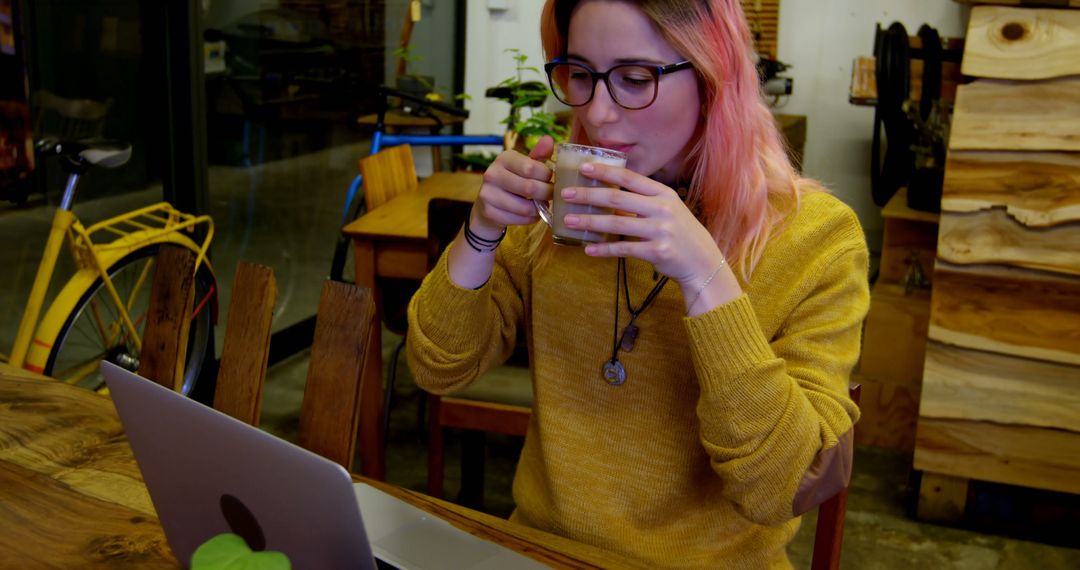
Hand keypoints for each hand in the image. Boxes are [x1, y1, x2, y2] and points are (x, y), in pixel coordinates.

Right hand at [469, 135, 555, 237]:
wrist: (487, 204)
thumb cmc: (512, 181)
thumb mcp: (524, 165)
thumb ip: (538, 155)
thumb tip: (549, 139)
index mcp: (504, 158)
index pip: (532, 168)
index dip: (547, 176)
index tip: (549, 179)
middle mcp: (492, 174)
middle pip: (530, 188)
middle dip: (547, 194)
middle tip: (551, 195)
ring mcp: (488, 194)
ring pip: (525, 207)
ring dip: (539, 208)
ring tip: (541, 205)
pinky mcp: (489, 212)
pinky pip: (519, 220)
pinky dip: (530, 219)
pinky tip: (531, 214)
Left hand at [560, 162, 725, 288]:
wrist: (702, 261)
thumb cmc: (679, 232)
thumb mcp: (668, 208)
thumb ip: (644, 199)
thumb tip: (609, 192)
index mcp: (663, 193)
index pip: (629, 177)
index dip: (605, 171)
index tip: (583, 167)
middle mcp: (662, 209)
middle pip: (617, 197)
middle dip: (588, 195)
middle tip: (566, 194)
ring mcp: (660, 230)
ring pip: (616, 223)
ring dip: (590, 221)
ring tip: (569, 221)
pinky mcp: (657, 252)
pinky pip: (624, 249)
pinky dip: (604, 249)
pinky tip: (588, 248)